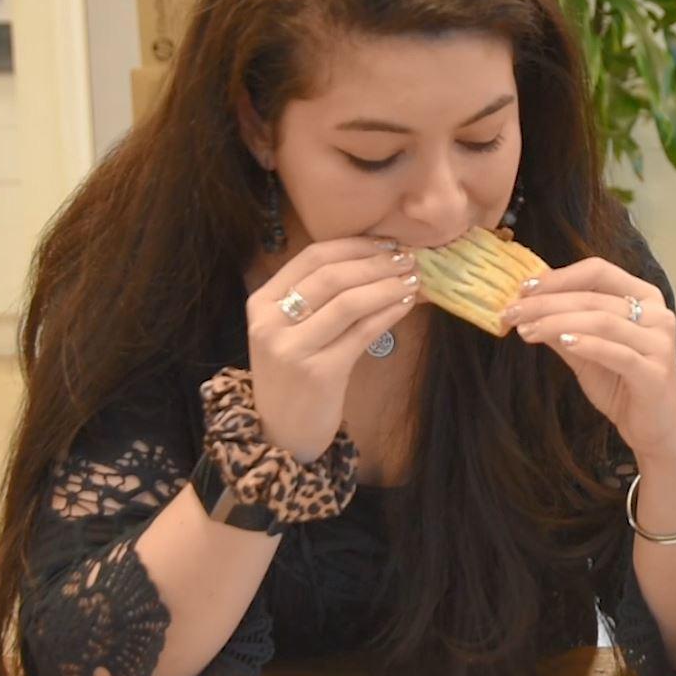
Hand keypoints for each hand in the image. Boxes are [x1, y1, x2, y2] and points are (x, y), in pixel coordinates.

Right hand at [245, 237, 418, 461]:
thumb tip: (377, 259)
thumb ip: (318, 297)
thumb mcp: (290, 330)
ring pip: (349, 302)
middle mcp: (271, 322)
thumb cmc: (293, 375)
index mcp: (262, 302)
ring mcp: (293, 348)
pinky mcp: (320, 372)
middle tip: (409, 258)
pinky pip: (362, 332)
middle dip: (377, 263)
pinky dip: (388, 313)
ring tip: (413, 278)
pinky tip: (406, 305)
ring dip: (388, 285)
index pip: (312, 256)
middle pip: (333, 276)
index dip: (355, 245)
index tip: (388, 242)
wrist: (280, 433)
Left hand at [501, 258, 675, 459]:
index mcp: (644, 297)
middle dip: (547, 303)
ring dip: (558, 323)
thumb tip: (524, 308)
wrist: (655, 428)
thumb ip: (563, 327)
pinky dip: (587, 344)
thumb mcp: (586, 351)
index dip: (559, 277)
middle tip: (512, 312)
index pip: (598, 271)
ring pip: (603, 321)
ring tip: (527, 329)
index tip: (523, 289)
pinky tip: (562, 343)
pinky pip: (617, 353)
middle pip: (594, 297)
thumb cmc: (622, 384)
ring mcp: (659, 343)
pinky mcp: (655, 373)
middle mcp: (657, 314)